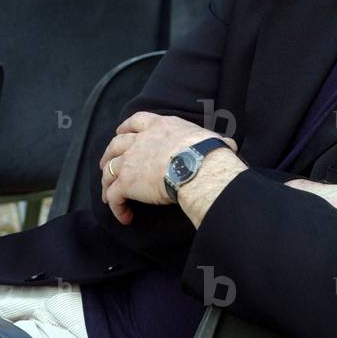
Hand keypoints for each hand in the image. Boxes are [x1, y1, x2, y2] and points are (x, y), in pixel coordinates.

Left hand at [99, 111, 237, 224]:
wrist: (198, 167)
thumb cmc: (208, 153)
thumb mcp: (211, 139)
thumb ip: (214, 141)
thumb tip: (229, 145)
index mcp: (161, 127)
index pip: (137, 121)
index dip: (125, 127)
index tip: (120, 132)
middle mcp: (141, 140)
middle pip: (115, 144)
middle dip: (108, 155)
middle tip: (106, 165)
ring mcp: (130, 160)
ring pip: (109, 171)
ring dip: (107, 183)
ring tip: (108, 195)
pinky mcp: (126, 182)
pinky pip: (114, 197)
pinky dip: (116, 207)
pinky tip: (125, 216)